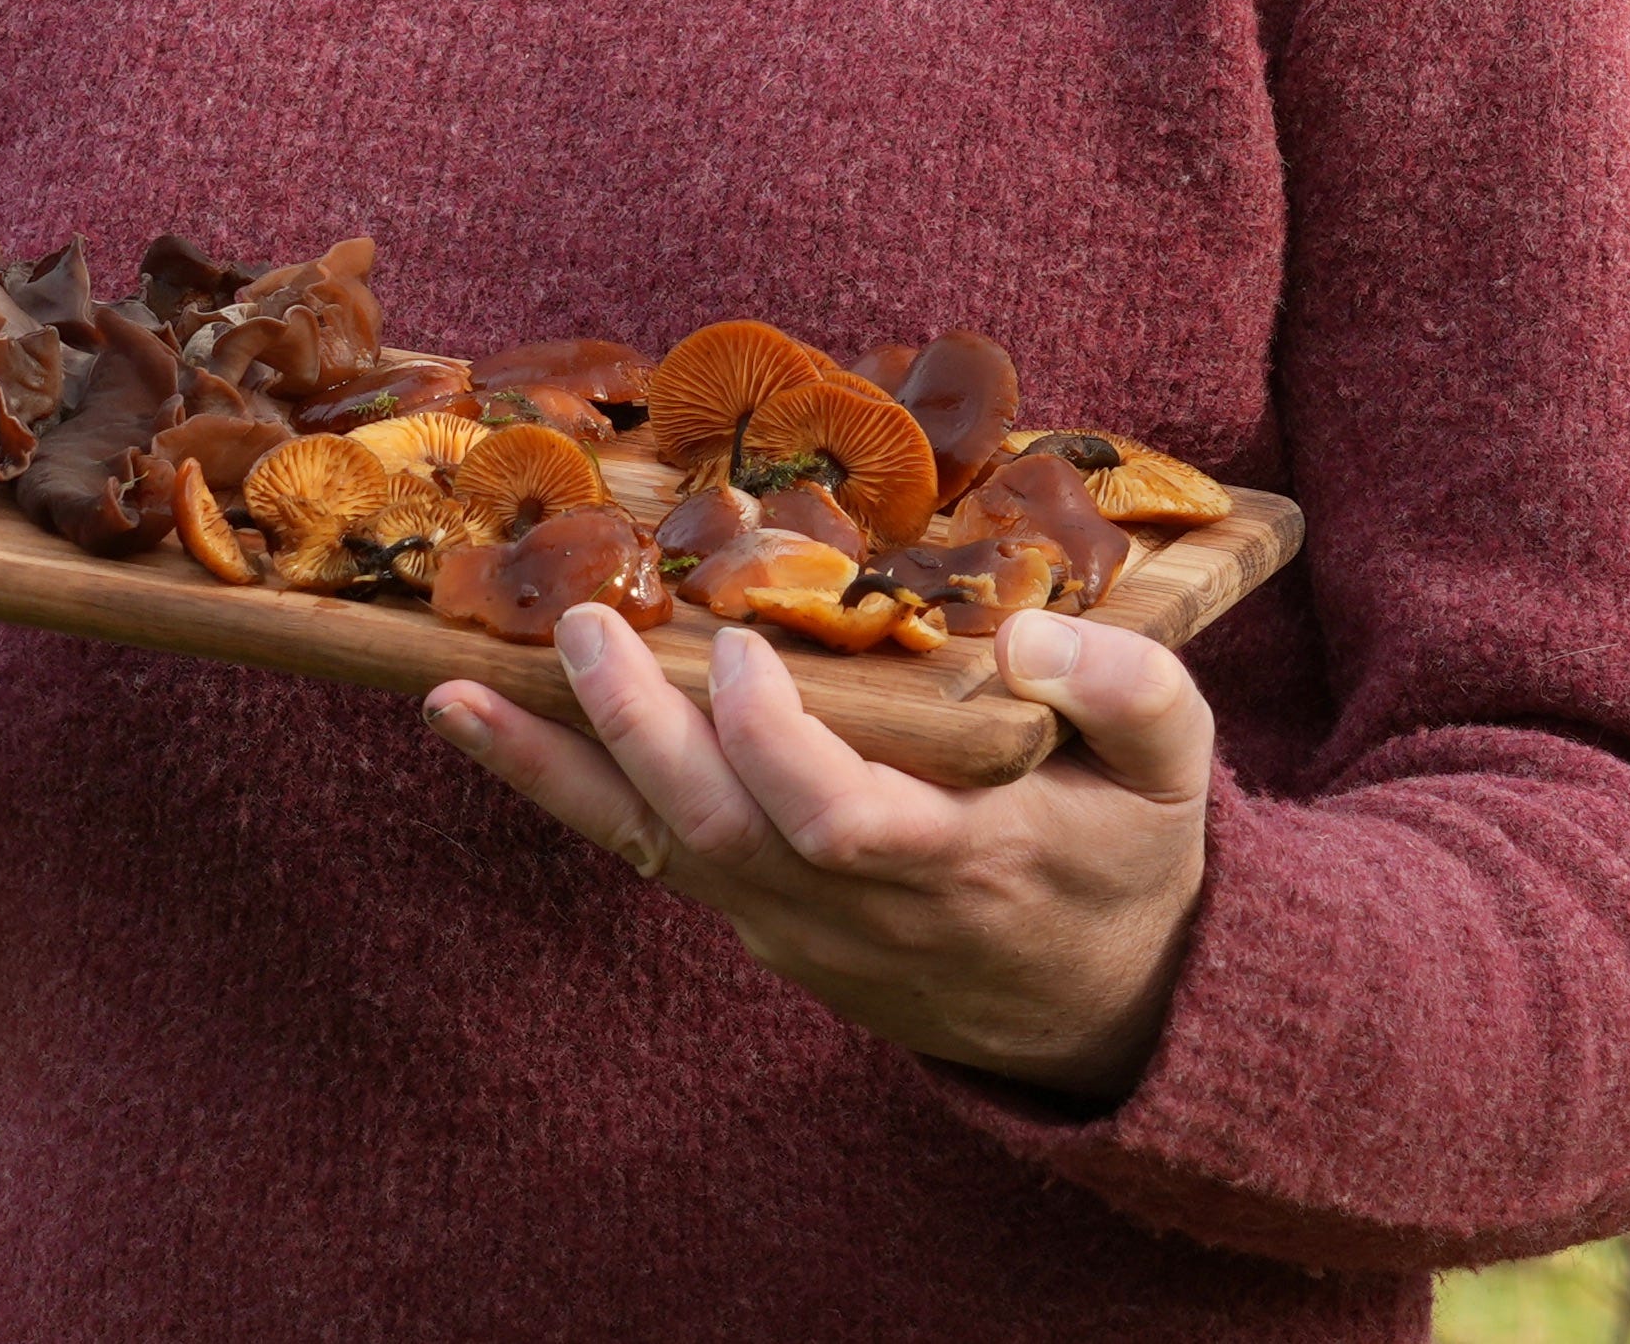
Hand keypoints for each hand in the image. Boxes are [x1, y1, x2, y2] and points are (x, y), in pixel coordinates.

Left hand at [426, 604, 1211, 1095]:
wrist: (1105, 1002)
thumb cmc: (1132, 850)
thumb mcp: (1175, 767)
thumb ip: (1127, 688)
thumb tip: (1027, 631)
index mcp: (962, 862)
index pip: (838, 822)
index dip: (776, 747)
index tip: (744, 649)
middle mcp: (859, 908)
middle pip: (720, 835)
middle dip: (640, 733)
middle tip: (584, 626)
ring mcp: (797, 927)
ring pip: (660, 852)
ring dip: (556, 770)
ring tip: (454, 691)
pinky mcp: (762, 921)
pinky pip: (652, 856)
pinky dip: (566, 791)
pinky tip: (486, 721)